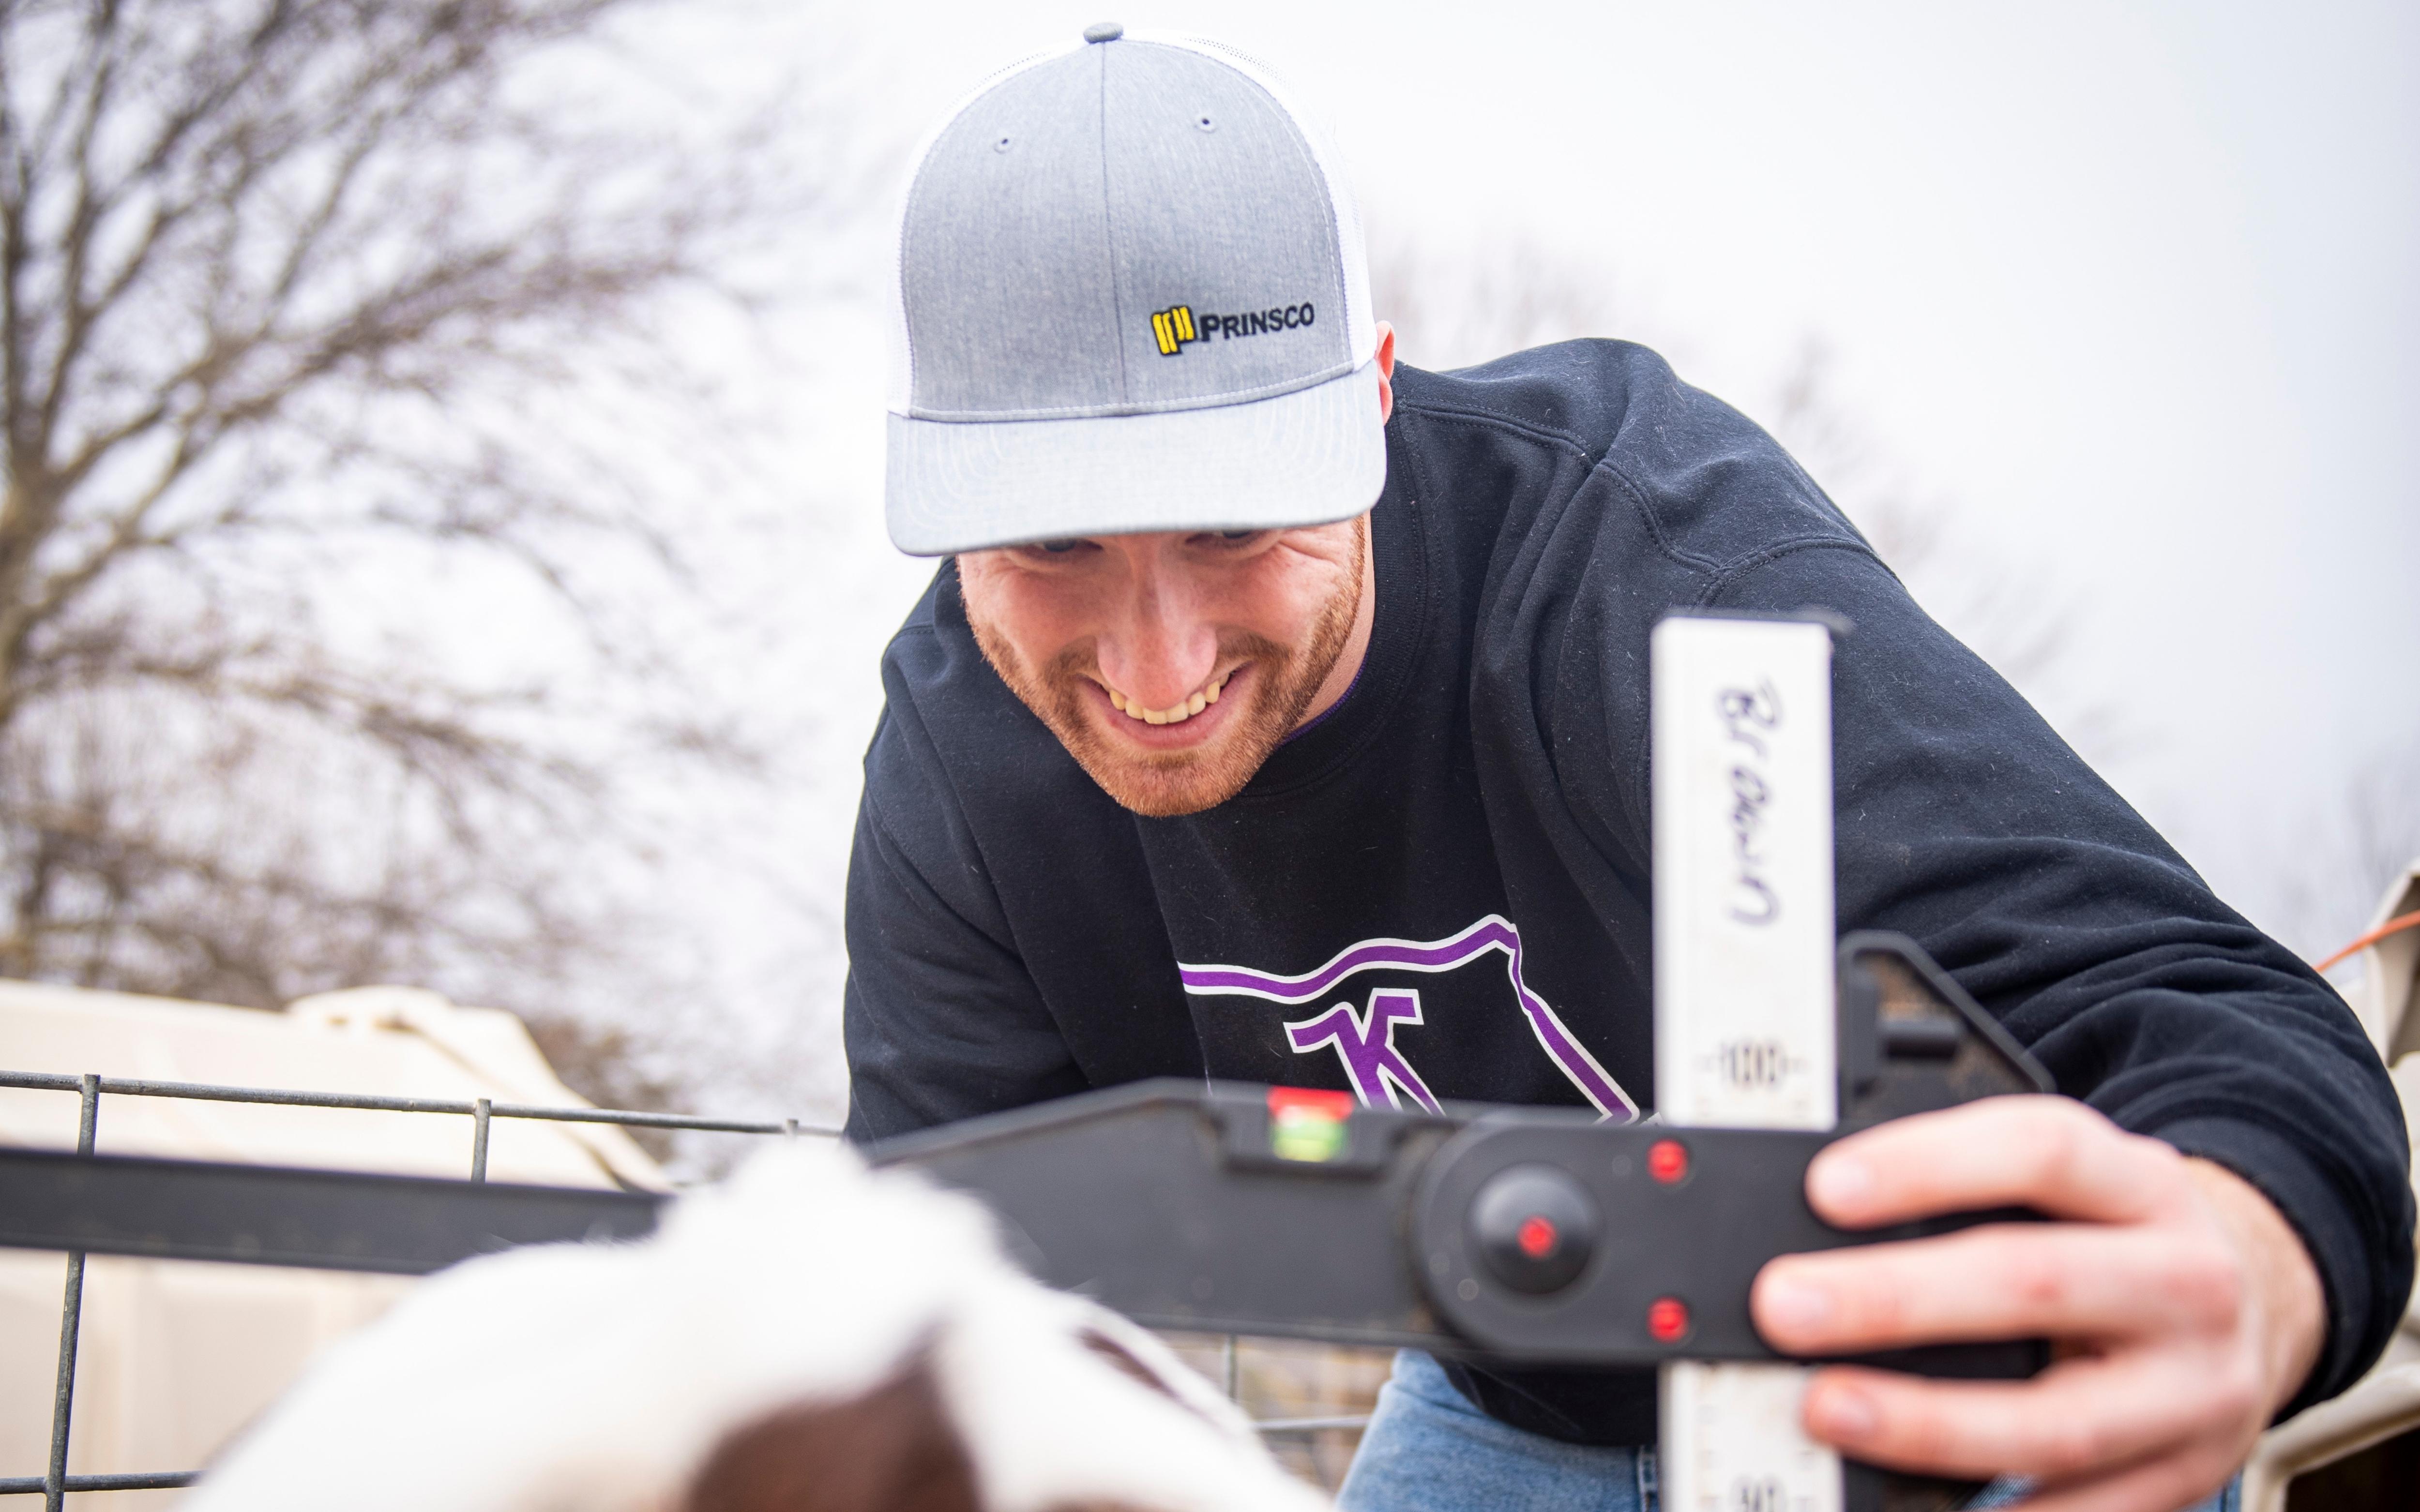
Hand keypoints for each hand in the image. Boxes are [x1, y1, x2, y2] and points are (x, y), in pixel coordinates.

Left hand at [1750, 1095, 2324, 1511]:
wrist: (2254, 1306)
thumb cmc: (2117, 1238)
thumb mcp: (2077, 1187)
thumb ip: (1973, 1190)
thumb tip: (1820, 1225)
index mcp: (2143, 1185)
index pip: (2040, 1151)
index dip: (1929, 1164)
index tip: (1826, 1188)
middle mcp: (2184, 1283)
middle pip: (2034, 1282)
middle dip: (1896, 1298)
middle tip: (1787, 1306)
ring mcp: (2192, 1393)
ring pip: (2055, 1419)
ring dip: (1927, 1423)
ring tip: (1825, 1409)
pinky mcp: (2181, 1477)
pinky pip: (2082, 1511)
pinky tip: (1907, 1503)